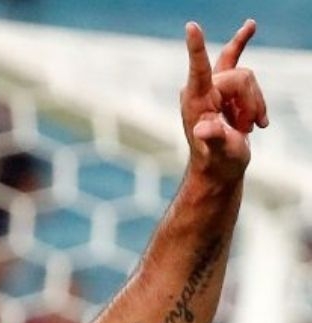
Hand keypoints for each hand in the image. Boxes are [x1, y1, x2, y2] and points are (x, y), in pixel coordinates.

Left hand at [181, 19, 267, 178]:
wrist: (218, 167)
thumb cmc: (216, 161)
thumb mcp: (219, 151)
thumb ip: (213, 137)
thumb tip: (204, 129)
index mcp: (195, 99)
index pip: (198, 68)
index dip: (197, 46)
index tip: (191, 25)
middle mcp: (201, 88)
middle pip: (242, 77)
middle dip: (252, 102)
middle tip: (249, 128)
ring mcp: (212, 87)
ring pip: (249, 78)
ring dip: (255, 105)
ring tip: (247, 128)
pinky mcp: (223, 89)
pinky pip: (240, 64)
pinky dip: (257, 91)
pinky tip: (260, 121)